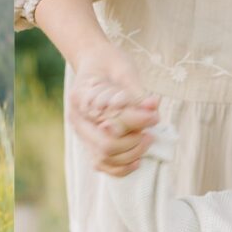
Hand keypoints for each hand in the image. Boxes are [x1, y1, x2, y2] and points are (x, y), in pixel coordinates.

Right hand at [68, 45, 159, 176]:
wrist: (94, 63)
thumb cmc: (110, 63)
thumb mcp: (124, 70)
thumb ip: (136, 92)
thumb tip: (153, 108)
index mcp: (81, 97)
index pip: (108, 118)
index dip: (135, 120)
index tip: (154, 115)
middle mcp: (76, 119)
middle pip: (104, 144)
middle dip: (133, 142)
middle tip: (151, 133)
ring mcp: (81, 134)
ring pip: (103, 158)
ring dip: (130, 154)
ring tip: (147, 141)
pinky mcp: (88, 144)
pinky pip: (101, 165)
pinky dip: (120, 168)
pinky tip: (137, 161)